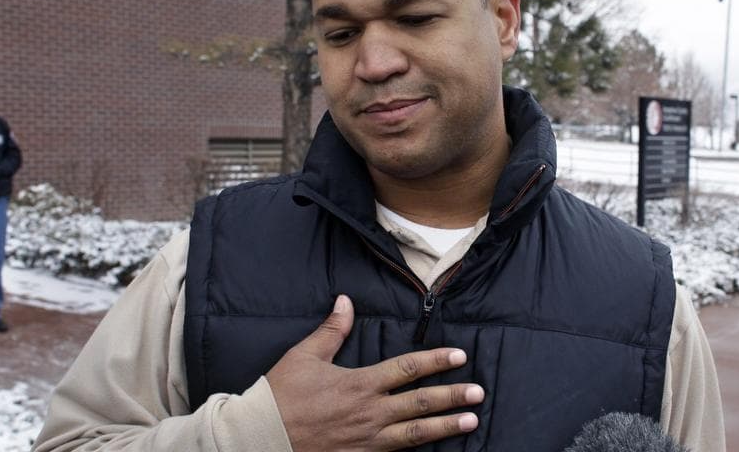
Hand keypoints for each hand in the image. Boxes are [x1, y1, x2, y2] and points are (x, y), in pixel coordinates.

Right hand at [267, 295, 482, 451]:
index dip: (435, 361)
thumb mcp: (304, 356)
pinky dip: (417, 451)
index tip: (459, 356)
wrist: (261, 438)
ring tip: (470, 422)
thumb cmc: (281, 395)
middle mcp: (369, 413)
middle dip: (452, 397)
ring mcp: (367, 441)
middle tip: (478, 393)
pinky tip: (434, 449)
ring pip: (415, 434)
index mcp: (358, 384)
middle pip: (419, 404)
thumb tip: (345, 301)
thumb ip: (331, 330)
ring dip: (445, 427)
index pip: (406, 369)